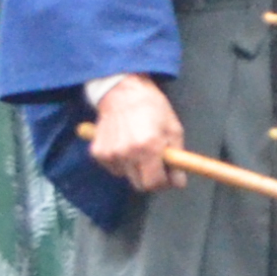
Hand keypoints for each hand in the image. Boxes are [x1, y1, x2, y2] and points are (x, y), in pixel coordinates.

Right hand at [88, 72, 181, 194]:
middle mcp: (127, 153)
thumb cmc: (153, 107)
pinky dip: (121, 162)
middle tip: (155, 163)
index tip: (167, 176)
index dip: (162, 182)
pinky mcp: (97, 153)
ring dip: (135, 168)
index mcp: (148, 147)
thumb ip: (177, 158)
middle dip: (150, 177)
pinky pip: (113, 168)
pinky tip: (125, 144)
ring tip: (139, 147)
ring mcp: (110, 154)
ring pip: (127, 176)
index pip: (153, 183)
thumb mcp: (173, 129)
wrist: (122, 91)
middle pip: (139, 184)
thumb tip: (179, 183)